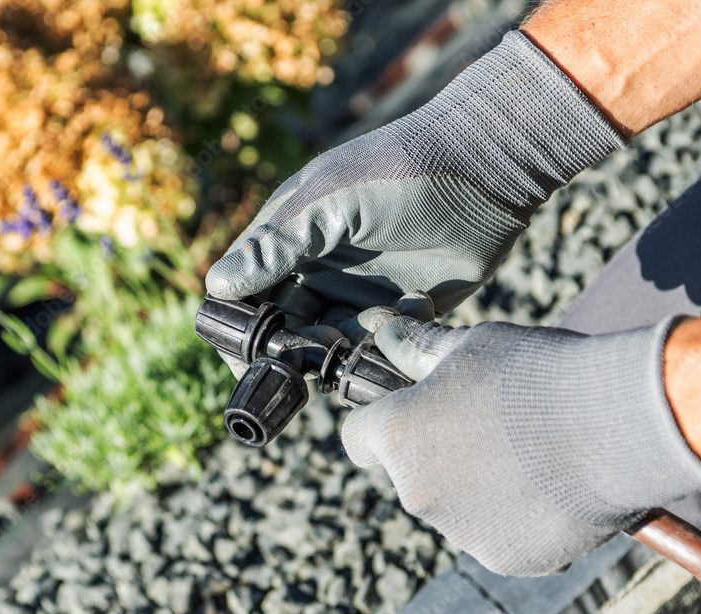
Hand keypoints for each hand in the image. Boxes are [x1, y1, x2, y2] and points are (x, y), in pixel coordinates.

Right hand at [206, 31, 623, 330]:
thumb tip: (217, 287)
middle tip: (309, 357)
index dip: (240, 325)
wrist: (483, 169)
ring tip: (364, 329)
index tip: (245, 355)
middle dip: (291, 349)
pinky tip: (405, 312)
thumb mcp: (330, 203)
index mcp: (291, 238)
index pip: (247, 292)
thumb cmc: (398, 172)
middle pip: (286, 328)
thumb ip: (277, 246)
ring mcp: (360, 292)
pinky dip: (382, 343)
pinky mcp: (402, 310)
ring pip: (330, 345)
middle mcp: (319, 270)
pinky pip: (378, 345)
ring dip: (339, 351)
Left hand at [341, 312, 700, 575]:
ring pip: (456, 507)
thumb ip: (421, 350)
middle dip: (438, 454)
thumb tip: (388, 333)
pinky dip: (517, 517)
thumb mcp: (472, 346)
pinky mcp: (505, 558)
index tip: (409, 413)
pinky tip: (552, 486)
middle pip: (410, 474)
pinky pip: (499, 535)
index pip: (357, 437)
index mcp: (397, 436)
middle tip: (491, 426)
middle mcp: (416, 492)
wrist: (618, 425)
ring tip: (532, 453)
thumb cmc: (538, 373)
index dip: (378, 423)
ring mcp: (460, 532)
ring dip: (478, 488)